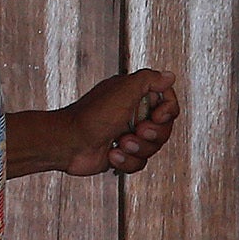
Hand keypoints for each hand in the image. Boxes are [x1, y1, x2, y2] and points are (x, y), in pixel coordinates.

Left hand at [61, 70, 177, 175]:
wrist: (68, 143)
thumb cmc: (92, 116)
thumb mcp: (124, 89)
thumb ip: (150, 79)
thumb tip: (169, 76)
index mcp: (134, 96)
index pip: (167, 103)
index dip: (167, 111)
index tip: (158, 115)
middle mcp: (132, 114)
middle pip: (164, 128)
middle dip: (152, 133)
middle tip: (138, 130)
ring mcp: (128, 135)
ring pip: (153, 148)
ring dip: (137, 148)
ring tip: (120, 143)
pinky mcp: (122, 154)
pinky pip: (139, 163)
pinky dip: (126, 161)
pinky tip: (111, 154)